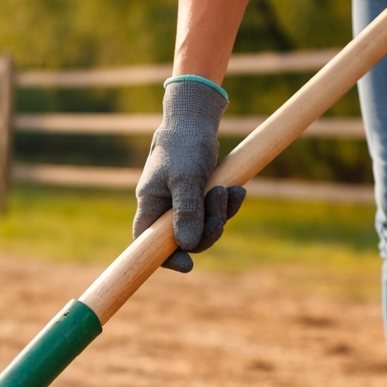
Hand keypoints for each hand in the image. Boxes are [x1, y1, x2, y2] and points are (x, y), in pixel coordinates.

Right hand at [132, 78, 246, 272]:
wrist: (194, 121)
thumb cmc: (184, 145)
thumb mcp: (185, 177)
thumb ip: (186, 211)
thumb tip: (187, 245)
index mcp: (151, 205)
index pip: (148, 243)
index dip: (165, 259)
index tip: (188, 265)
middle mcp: (165, 209)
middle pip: (184, 240)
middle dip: (208, 229)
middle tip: (220, 202)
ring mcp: (183, 205)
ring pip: (204, 227)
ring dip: (221, 213)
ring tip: (229, 189)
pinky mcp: (199, 197)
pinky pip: (215, 213)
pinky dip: (228, 204)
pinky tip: (238, 189)